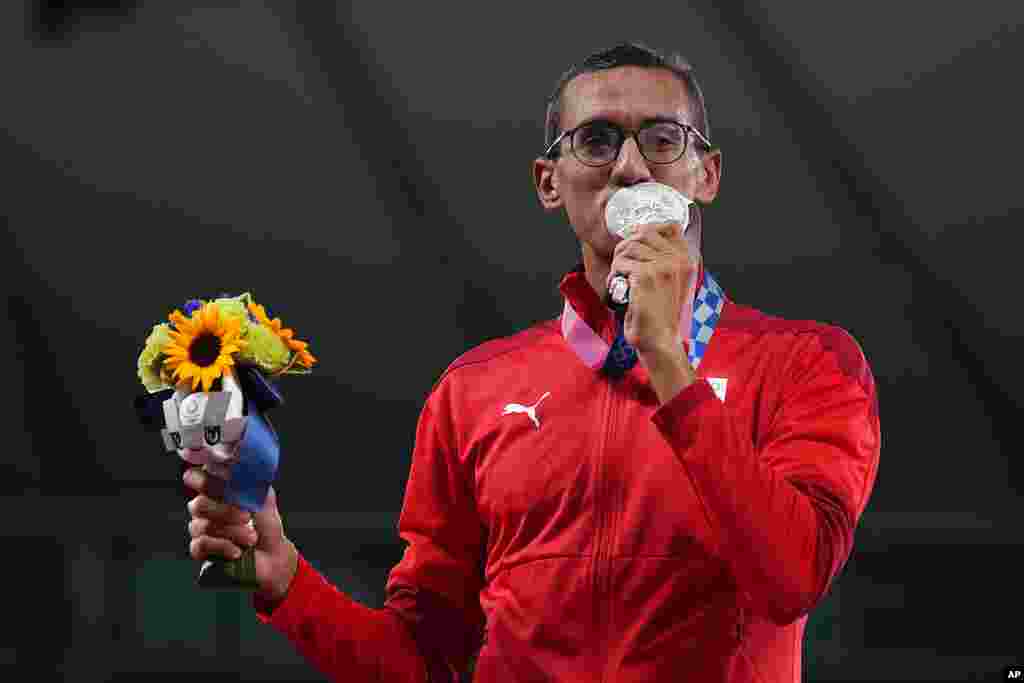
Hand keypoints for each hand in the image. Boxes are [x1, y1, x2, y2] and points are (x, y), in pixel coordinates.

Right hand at [185, 468, 297, 603]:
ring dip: (231, 532)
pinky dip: (222, 547)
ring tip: (251, 538)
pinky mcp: (201, 550)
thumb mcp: (264, 499)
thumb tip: (246, 467)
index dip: (202, 479)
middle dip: (226, 512)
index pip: (195, 478)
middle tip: (248, 518)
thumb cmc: (266, 524)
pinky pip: (200, 546)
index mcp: (217, 490)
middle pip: (199, 505)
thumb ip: (253, 483)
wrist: (272, 555)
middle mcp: (204, 507)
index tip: (221, 481)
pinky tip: (237, 551)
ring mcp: (201, 529)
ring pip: (202, 527)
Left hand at [607, 221, 695, 354]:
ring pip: (629, 246)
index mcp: (687, 259)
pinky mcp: (646, 276)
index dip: (647, 231)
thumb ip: (665, 260)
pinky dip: (614, 275)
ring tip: (619, 277)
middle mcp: (678, 260)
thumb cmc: (661, 314)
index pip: (669, 226)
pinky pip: (622, 263)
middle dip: (627, 245)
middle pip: (644, 232)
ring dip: (618, 260)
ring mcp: (663, 266)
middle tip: (622, 264)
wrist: (660, 340)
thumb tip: (642, 237)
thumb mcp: (672, 283)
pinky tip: (618, 289)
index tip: (635, 245)